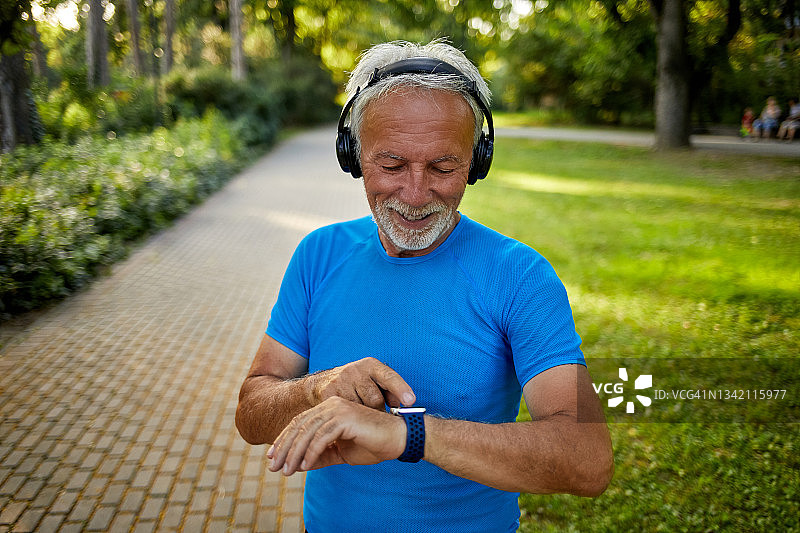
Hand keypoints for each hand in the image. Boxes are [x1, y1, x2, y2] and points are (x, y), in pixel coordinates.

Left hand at [267, 397, 405, 474]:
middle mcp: (331, 405)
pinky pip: (322, 437)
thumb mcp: (341, 453)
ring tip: (287, 470)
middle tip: (274, 467)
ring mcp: (338, 409)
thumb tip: (299, 465)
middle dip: (284, 448)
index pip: (300, 423)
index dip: (284, 440)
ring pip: (308, 431)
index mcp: (329, 409)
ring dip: (295, 453)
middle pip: (300, 426)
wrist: (398, 439)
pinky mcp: (346, 418)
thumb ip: (321, 456)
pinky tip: (305, 466)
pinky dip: (311, 452)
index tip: (273, 457)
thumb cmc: (372, 444)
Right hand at [305, 357, 415, 409]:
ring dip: (362, 415)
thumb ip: (389, 391)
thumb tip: (403, 405)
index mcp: (370, 365)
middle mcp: (355, 370)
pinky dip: (349, 418)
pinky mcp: (328, 394)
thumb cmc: (356, 385)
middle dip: (377, 410)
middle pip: (375, 399)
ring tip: (358, 411)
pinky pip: (345, 413)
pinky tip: (348, 415)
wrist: (321, 384)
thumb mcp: (373, 381)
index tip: (410, 401)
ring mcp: (340, 381)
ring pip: (360, 409)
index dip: (401, 389)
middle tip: (374, 413)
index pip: (388, 377)